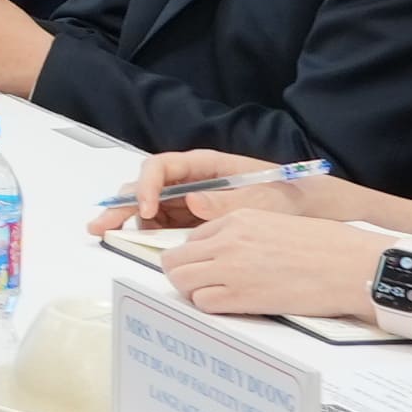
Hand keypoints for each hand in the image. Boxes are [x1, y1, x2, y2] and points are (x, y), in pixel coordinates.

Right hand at [102, 148, 308, 236]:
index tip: (147, 209)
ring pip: (150, 208)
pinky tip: (141, 246)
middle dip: (121, 205)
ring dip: (130, 221)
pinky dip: (150, 236)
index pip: (161, 167)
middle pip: (146, 187)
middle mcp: (190, 181)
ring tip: (111, 235)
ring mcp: (189, 202)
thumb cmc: (287, 196)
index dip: (147, 185)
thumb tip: (192, 202)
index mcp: (204, 165)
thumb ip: (227, 201)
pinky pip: (165, 227)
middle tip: (100, 225)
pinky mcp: (193, 222)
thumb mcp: (261, 199)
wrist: (310, 210)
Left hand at [151, 205, 402, 324]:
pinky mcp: (243, 296)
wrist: (353, 266)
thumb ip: (245, 235)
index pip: (192, 238)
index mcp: (237, 218)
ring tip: (220, 298)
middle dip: (185, 274)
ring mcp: (232, 268)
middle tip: (205, 286)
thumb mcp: (277, 224)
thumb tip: (224, 253)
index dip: (198, 257)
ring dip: (194, 292)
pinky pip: (204, 303)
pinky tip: (234, 307)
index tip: (209, 269)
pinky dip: (212, 308)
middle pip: (176, 260)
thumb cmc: (327, 247)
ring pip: (182, 282)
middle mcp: (228, 240)